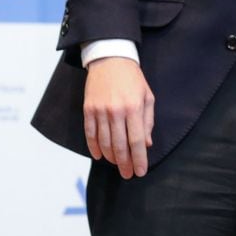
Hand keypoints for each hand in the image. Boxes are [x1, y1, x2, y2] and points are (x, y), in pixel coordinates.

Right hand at [83, 57, 154, 178]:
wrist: (111, 60)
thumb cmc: (133, 79)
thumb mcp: (148, 97)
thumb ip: (148, 121)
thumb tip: (147, 144)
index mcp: (134, 108)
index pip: (137, 141)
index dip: (139, 159)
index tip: (140, 172)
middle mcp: (116, 111)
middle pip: (119, 145)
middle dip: (124, 164)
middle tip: (127, 175)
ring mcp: (100, 111)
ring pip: (104, 142)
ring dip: (111, 158)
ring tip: (117, 165)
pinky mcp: (88, 109)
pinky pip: (90, 134)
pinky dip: (94, 148)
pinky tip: (100, 156)